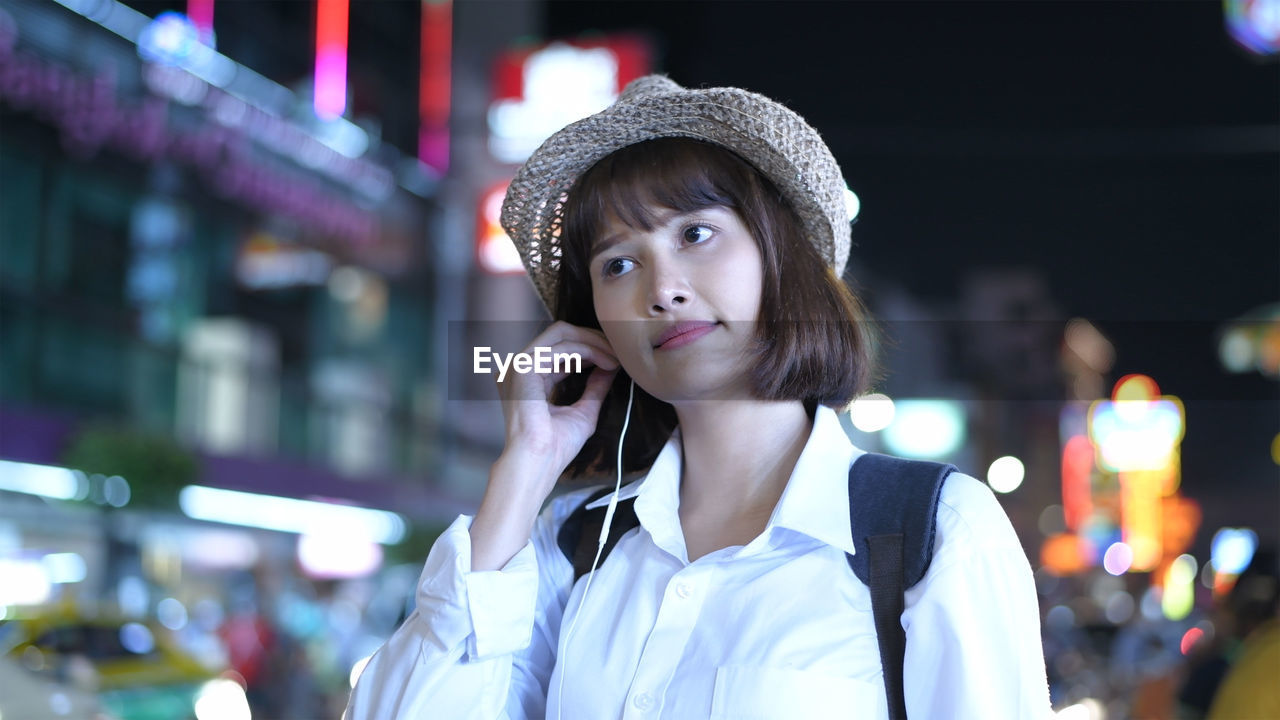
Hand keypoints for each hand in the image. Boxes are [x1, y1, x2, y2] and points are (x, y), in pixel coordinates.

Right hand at [471, 322, 619, 570]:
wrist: (539, 462)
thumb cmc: (555, 446)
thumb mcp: (584, 411)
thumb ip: (594, 388)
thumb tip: (611, 368)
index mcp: (528, 378)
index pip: (560, 349)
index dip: (589, 348)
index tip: (615, 358)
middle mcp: (520, 367)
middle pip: (560, 333)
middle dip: (593, 338)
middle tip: (618, 353)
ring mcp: (519, 364)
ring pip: (562, 333)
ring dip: (594, 342)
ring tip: (616, 359)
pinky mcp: (524, 366)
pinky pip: (562, 345)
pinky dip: (588, 350)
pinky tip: (606, 363)